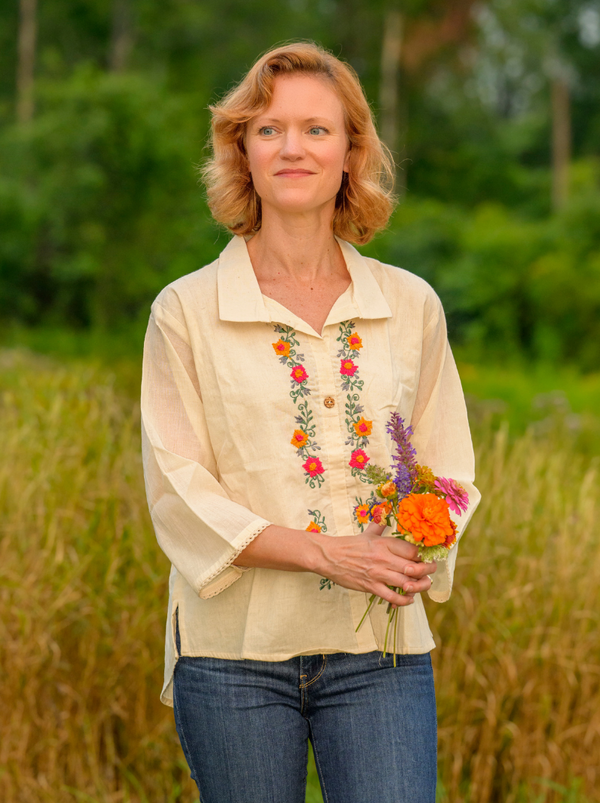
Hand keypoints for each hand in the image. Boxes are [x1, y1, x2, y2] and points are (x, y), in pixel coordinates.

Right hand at [314, 530, 436, 607]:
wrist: (329, 556)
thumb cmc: (349, 545)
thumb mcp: (367, 533)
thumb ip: (380, 525)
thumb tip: (386, 513)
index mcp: (385, 543)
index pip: (413, 550)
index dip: (425, 555)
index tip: (428, 557)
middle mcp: (384, 558)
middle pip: (415, 567)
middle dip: (428, 572)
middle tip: (431, 573)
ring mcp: (378, 573)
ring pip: (407, 583)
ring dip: (419, 587)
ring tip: (422, 586)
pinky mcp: (370, 586)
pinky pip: (392, 596)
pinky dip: (404, 600)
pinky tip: (409, 599)